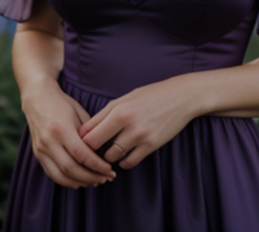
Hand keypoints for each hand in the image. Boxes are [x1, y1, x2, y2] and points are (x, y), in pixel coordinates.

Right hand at [20, 84, 119, 188]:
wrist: (37, 96)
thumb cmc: (61, 103)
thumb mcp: (79, 113)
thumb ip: (90, 135)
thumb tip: (102, 156)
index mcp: (60, 128)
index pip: (81, 155)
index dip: (98, 166)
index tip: (110, 169)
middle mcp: (48, 140)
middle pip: (72, 169)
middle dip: (92, 177)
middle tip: (106, 178)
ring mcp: (40, 148)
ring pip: (62, 176)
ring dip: (81, 182)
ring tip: (95, 180)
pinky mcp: (37, 153)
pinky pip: (53, 174)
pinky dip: (68, 181)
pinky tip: (80, 180)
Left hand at [77, 76, 205, 171]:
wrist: (179, 98)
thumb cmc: (148, 96)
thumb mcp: (124, 99)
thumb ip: (106, 114)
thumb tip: (87, 130)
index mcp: (117, 108)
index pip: (90, 129)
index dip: (82, 138)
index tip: (79, 141)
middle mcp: (126, 122)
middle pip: (97, 143)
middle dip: (92, 149)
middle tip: (91, 151)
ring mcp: (140, 135)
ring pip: (114, 155)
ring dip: (109, 156)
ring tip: (108, 153)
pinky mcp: (152, 145)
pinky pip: (131, 161)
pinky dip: (124, 162)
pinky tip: (123, 158)